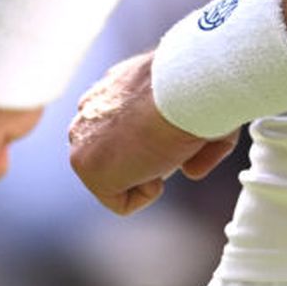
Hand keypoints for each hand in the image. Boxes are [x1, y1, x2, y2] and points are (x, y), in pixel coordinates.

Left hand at [68, 52, 239, 214]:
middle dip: (145, 158)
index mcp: (114, 86)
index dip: (154, 139)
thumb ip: (196, 143)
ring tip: (165, 147)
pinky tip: (157, 160)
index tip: (174, 131)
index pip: (120, 128)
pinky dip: (147, 192)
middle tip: (171, 141)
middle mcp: (91, 108)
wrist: (188, 85)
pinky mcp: (86, 164)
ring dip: (147, 173)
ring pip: (116, 178)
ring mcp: (83, 137)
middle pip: (114, 155)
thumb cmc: (203, 88)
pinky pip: (120, 200)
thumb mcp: (202, 109)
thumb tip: (191, 172)